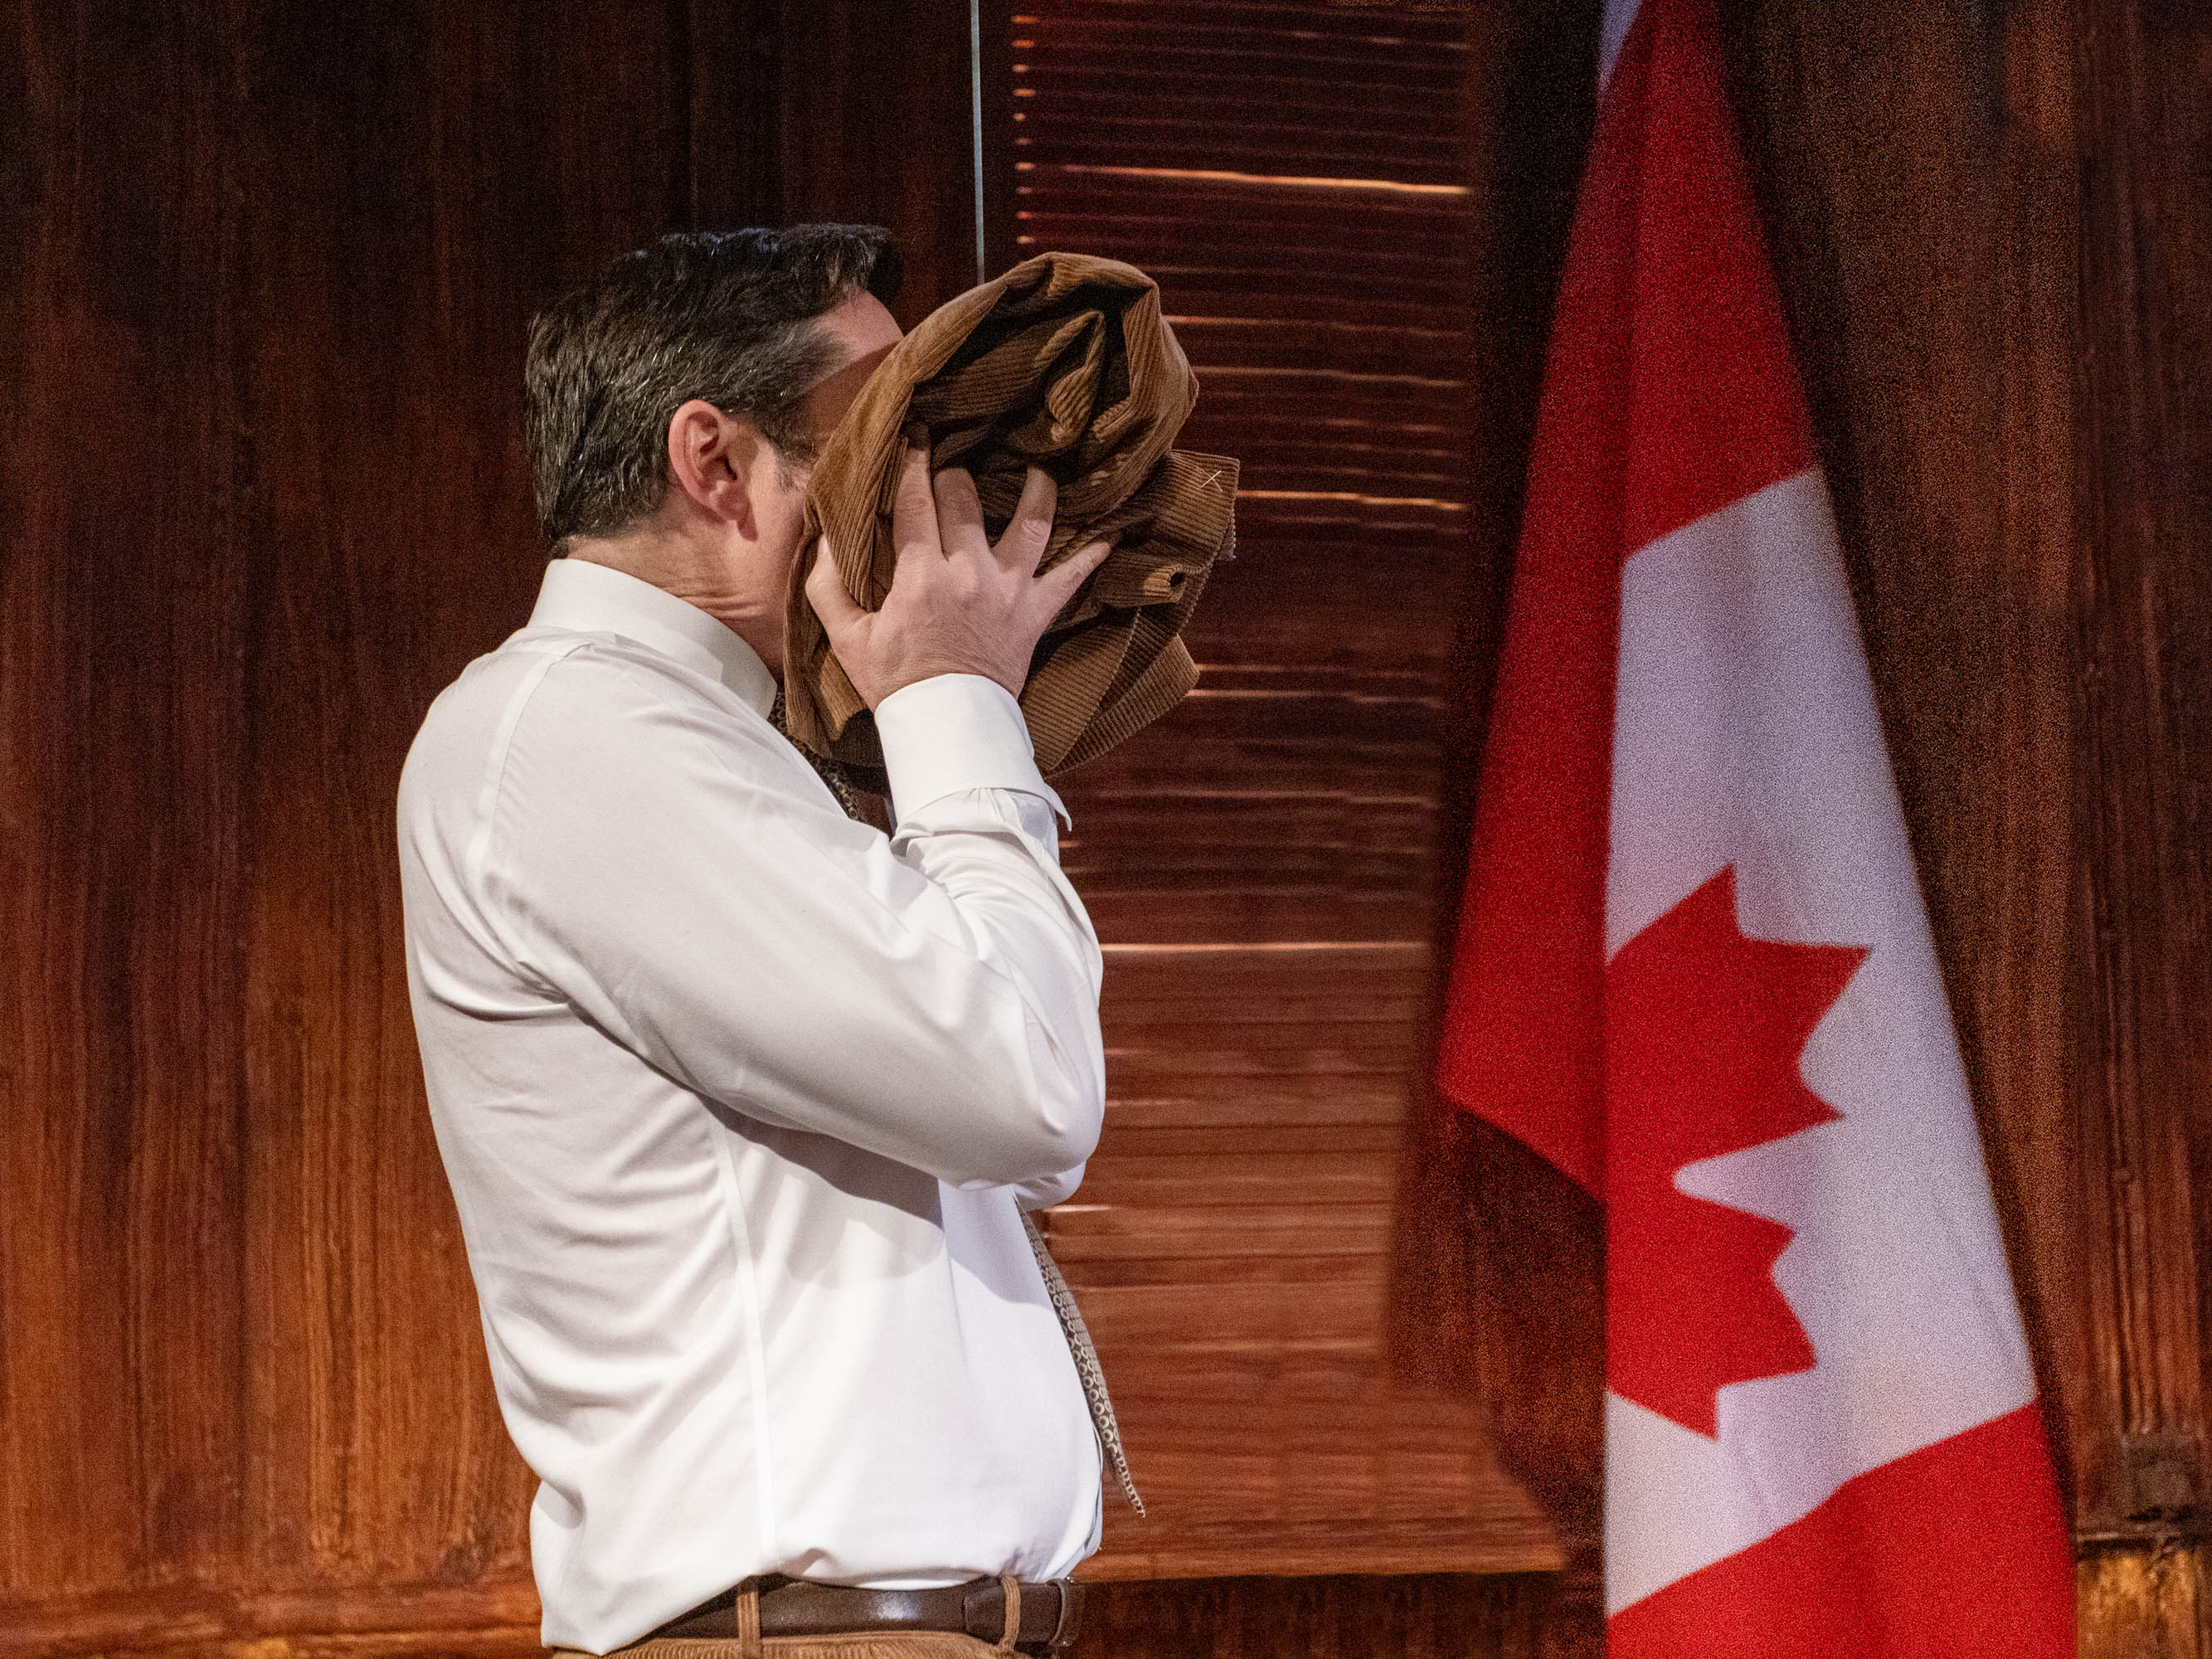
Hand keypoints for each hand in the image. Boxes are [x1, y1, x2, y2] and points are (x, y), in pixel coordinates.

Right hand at [805, 439, 1113, 708]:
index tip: (913, 437)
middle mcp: (969, 571)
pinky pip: (1072, 577)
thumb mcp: (846, 638)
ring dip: (1036, 490)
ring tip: (1037, 471)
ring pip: (1031, 522)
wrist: (947, 727)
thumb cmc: (896, 683)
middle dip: (956, 474)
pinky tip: (1110, 533)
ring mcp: (1009, 589)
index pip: (914, 500)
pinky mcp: (1036, 613)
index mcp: (920, 574)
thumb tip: (825, 540)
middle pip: (965, 499)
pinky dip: (1093, 554)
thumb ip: (828, 585)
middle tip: (953, 469)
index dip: (911, 461)